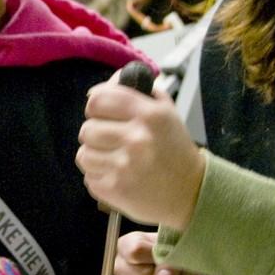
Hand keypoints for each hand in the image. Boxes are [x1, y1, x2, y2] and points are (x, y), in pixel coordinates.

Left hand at [77, 76, 204, 228]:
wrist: (190, 192)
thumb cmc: (174, 149)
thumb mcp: (166, 111)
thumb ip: (137, 90)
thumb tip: (107, 82)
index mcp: (149, 115)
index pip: (99, 99)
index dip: (95, 105)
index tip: (102, 113)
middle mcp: (136, 139)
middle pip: (87, 128)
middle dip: (95, 134)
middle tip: (112, 141)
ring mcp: (124, 166)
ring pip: (83, 154)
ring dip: (95, 156)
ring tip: (115, 159)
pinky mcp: (115, 189)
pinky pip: (89, 176)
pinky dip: (99, 176)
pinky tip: (118, 175)